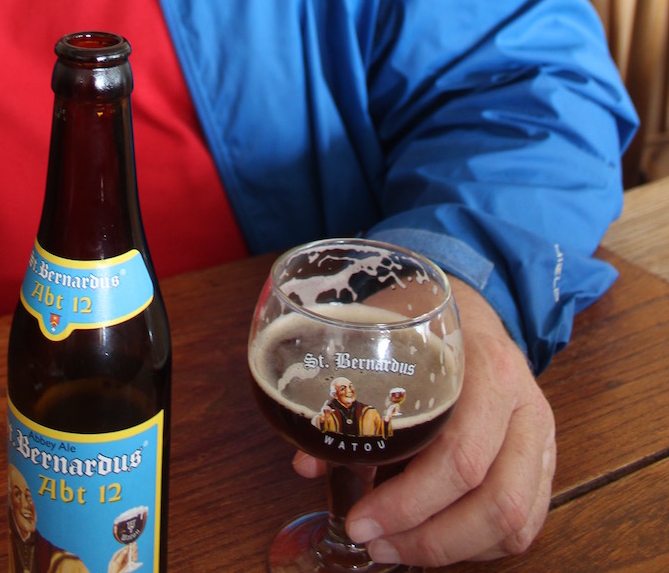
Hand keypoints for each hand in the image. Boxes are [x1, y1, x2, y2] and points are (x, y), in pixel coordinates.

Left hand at [293, 278, 555, 563]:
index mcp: (489, 371)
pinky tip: (438, 540)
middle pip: (494, 502)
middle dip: (429, 538)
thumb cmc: (422, 319)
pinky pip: (527, 524)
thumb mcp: (382, 336)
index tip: (361, 519)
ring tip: (398, 547)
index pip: (459, 457)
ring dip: (453, 549)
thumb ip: (351, 396)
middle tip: (376, 543)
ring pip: (515, 522)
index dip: (408, 503)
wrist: (472, 303)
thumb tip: (307, 464)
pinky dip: (482, 546)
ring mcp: (541, 437)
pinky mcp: (543, 460)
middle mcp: (525, 407)